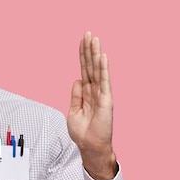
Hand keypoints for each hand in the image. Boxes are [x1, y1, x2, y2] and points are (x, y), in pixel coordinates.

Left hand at [67, 32, 116, 179]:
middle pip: (91, 66)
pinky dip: (103, 69)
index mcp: (87, 93)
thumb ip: (76, 95)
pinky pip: (104, 81)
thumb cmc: (83, 132)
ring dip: (96, 54)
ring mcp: (101, 94)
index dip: (83, 56)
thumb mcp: (73, 111)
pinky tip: (102, 57)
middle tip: (88, 33)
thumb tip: (77, 80)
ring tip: (94, 39)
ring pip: (98, 70)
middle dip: (89, 50)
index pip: (84, 70)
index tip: (82, 41)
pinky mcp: (106, 100)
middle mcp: (95, 91)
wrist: (90, 146)